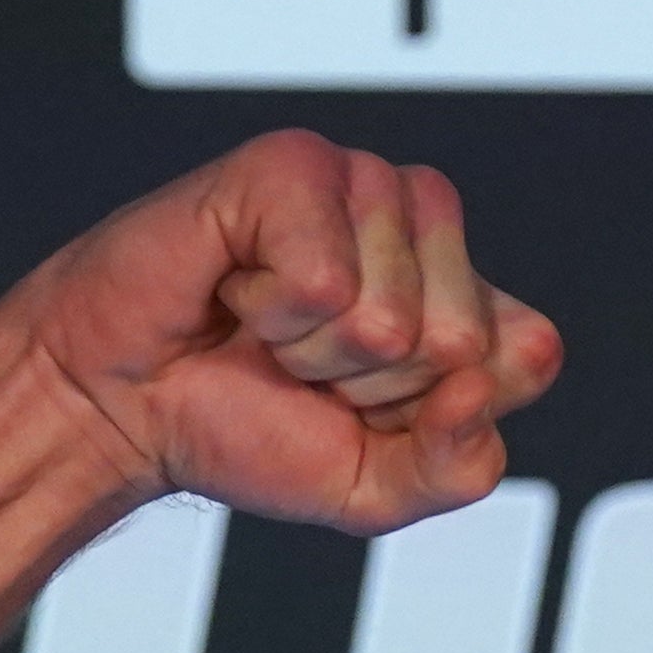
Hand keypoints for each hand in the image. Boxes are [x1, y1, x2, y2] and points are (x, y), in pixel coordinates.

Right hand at [13, 131, 562, 533]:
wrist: (124, 409)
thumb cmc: (244, 429)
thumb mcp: (378, 489)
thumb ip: (461, 465)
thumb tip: (474, 388)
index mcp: (464, 290)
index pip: (528, 354)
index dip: (438, 412)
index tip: (364, 406)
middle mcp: (423, 226)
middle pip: (464, 338)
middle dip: (374, 385)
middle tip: (303, 365)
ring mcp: (362, 183)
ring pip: (394, 312)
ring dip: (315, 350)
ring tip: (266, 327)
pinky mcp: (295, 164)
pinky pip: (325, 277)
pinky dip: (270, 310)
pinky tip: (236, 287)